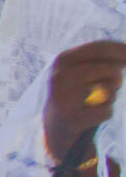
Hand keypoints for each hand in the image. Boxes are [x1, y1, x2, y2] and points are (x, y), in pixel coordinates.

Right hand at [43, 40, 125, 162]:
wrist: (56, 128)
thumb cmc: (79, 95)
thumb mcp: (86, 72)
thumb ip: (105, 61)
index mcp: (63, 59)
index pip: (100, 48)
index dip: (123, 51)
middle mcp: (60, 75)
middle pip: (110, 69)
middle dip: (117, 79)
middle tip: (109, 88)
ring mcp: (63, 97)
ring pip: (108, 90)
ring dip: (109, 98)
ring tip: (94, 102)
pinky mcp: (70, 118)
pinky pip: (105, 111)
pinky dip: (103, 114)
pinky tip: (88, 117)